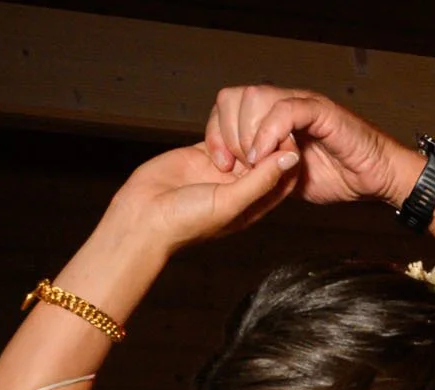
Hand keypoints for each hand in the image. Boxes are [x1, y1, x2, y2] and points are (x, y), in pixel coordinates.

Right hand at [105, 142, 300, 254]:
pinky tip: (227, 124)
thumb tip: (291, 158)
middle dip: (269, 140)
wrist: (144, 217)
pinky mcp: (203, 155)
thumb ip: (262, 180)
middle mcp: (242, 186)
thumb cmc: (187, 221)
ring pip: (245, 144)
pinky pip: (222, 136)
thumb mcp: (231, 202)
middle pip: (267, 157)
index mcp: (256, 204)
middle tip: (269, 123)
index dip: (290, 156)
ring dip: (247, 133)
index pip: (284, 177)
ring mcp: (222, 170)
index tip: (290, 136)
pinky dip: (225, 128)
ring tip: (247, 124)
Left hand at [204, 85, 419, 207]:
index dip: (216, 132)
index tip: (219, 164)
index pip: (230, 105)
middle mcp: (286, 103)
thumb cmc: (344, 176)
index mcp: (275, 116)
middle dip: (225, 133)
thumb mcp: (290, 177)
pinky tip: (265, 157)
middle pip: (235, 97)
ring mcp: (303, 104)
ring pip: (255, 97)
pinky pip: (285, 110)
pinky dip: (269, 133)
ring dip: (246, 133)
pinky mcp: (321, 111)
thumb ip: (265, 169)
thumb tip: (239, 176)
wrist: (379, 177)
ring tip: (252, 163)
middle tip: (232, 166)